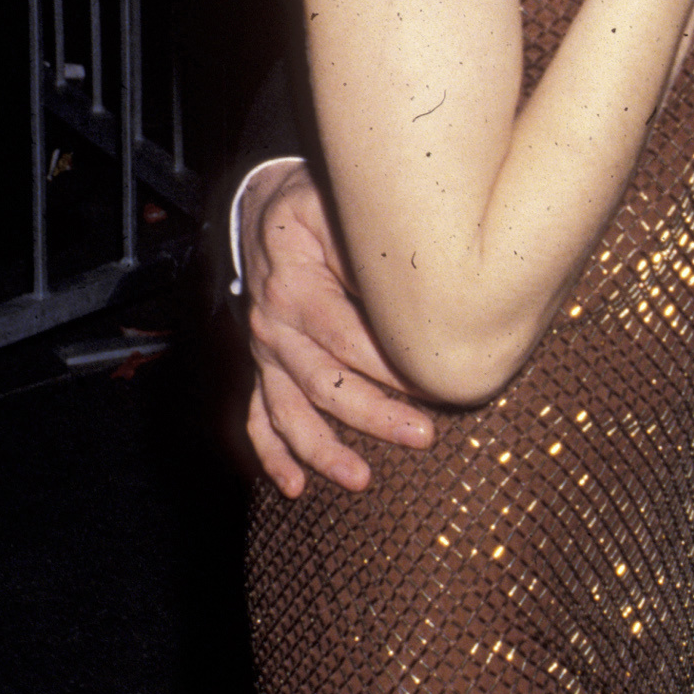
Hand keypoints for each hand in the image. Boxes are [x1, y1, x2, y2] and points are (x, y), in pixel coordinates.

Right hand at [240, 161, 435, 496]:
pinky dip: (273, 453)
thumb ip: (366, 249)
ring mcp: (265, 350)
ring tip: (360, 480)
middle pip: (323, 380)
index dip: (389, 365)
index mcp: (293, 286)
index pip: (345, 336)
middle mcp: (272, 325)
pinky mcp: (264, 366)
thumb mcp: (337, 206)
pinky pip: (259, 416)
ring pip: (289, 409)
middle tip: (421, 436)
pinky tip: (293, 487)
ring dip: (322, 449)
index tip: (434, 385)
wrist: (264, 208)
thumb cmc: (315, 205)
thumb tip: (416, 290)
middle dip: (372, 414)